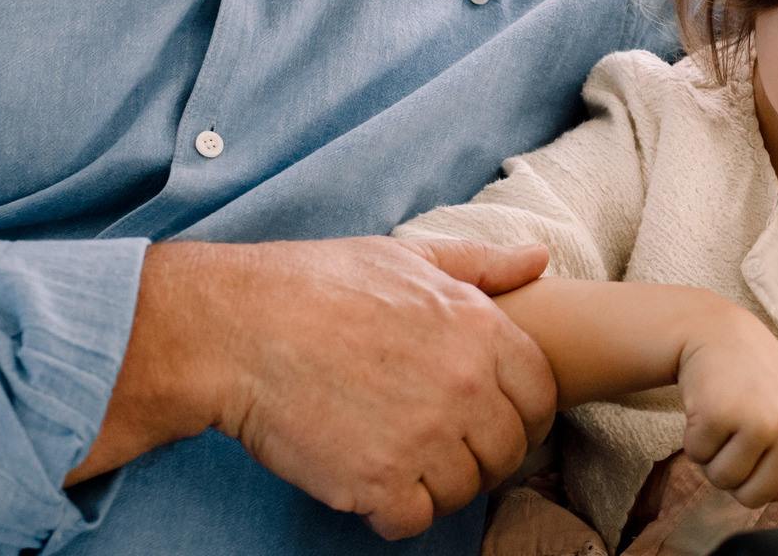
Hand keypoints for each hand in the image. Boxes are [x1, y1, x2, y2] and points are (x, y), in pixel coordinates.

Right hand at [68, 236, 557, 540]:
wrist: (236, 329)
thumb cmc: (316, 284)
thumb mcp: (407, 257)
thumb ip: (482, 265)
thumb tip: (538, 259)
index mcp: (480, 330)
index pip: (541, 396)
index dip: (521, 412)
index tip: (490, 417)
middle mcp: (463, 387)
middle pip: (509, 450)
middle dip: (483, 454)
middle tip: (441, 446)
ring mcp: (424, 438)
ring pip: (465, 490)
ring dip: (438, 485)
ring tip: (400, 460)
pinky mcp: (378, 482)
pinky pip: (414, 520)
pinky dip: (395, 513)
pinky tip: (370, 485)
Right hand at [676, 305, 777, 525]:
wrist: (719, 332)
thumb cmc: (753, 377)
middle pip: (754, 498)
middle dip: (735, 475)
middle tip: (736, 432)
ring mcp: (758, 423)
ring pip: (723, 481)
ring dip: (712, 456)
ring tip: (723, 417)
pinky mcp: (721, 416)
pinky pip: (697, 457)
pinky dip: (692, 439)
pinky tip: (705, 407)